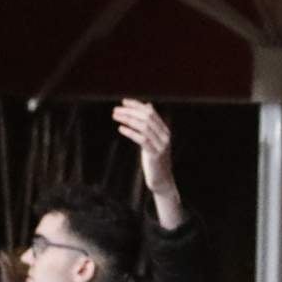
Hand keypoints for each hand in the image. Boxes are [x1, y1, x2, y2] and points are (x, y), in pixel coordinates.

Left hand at [112, 99, 181, 226]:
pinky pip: (142, 140)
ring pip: (144, 127)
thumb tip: (148, 105)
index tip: (123, 101)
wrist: (162, 180)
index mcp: (165, 131)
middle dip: (130, 112)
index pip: (150, 112)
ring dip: (128, 120)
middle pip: (147, 118)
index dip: (137, 105)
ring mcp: (161, 146)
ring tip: (116, 117)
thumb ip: (151, 124)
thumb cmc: (154, 159)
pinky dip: (131, 132)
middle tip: (116, 110)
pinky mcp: (155, 155)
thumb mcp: (154, 139)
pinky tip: (121, 129)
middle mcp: (165, 136)